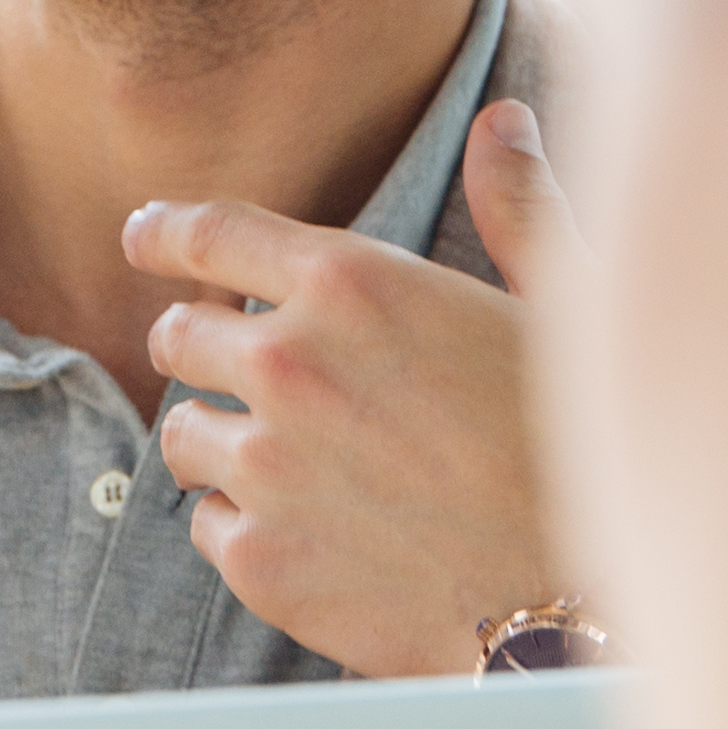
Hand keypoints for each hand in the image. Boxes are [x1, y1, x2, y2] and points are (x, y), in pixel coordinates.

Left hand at [126, 98, 588, 679]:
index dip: (166, 233)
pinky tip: (306, 533)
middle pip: (179, 335)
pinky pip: (206, 528)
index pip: (213, 233)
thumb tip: (501, 123)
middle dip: (196, 344)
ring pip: (183, 435)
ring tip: (280, 462)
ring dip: (218, 440)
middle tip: (232, 368)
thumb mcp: (565, 305)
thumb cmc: (586, 449)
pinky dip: (241, 526)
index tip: (141, 238)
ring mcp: (266, 467)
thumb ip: (515, 205)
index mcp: (354, 283)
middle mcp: (289, 364)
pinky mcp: (260, 562)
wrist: (585, 606)